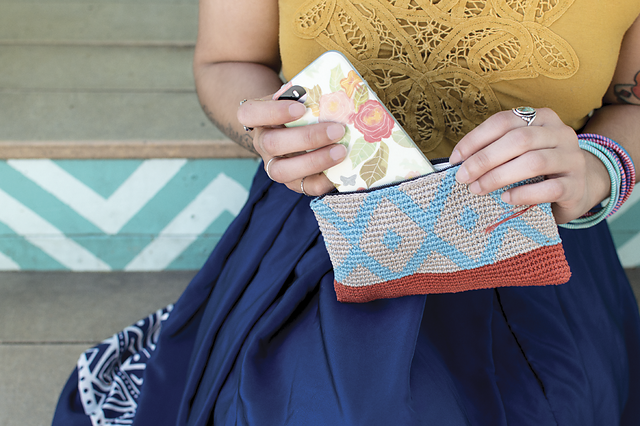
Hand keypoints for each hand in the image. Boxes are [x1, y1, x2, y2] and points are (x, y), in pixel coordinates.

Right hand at [237, 98, 346, 195]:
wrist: (295, 130)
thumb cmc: (298, 108)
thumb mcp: (296, 97)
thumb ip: (306, 96)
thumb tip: (333, 98)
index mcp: (258, 118)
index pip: (249, 113)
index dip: (274, 112)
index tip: (300, 108)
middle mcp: (262, 143)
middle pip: (272, 144)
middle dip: (307, 138)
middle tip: (337, 130)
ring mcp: (275, 165)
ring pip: (282, 171)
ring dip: (315, 162)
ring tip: (341, 151)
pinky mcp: (293, 182)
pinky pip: (306, 187)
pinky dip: (325, 180)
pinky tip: (342, 168)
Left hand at [448, 108, 610, 223]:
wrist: (578, 188)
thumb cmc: (538, 170)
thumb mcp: (518, 153)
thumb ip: (495, 151)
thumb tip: (458, 162)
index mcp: (541, 118)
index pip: (503, 121)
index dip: (475, 139)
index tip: (455, 159)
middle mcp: (560, 133)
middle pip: (518, 140)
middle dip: (484, 159)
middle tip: (463, 177)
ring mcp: (572, 158)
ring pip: (534, 161)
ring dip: (499, 176)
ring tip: (478, 189)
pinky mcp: (576, 185)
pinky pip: (550, 188)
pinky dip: (524, 194)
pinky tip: (506, 199)